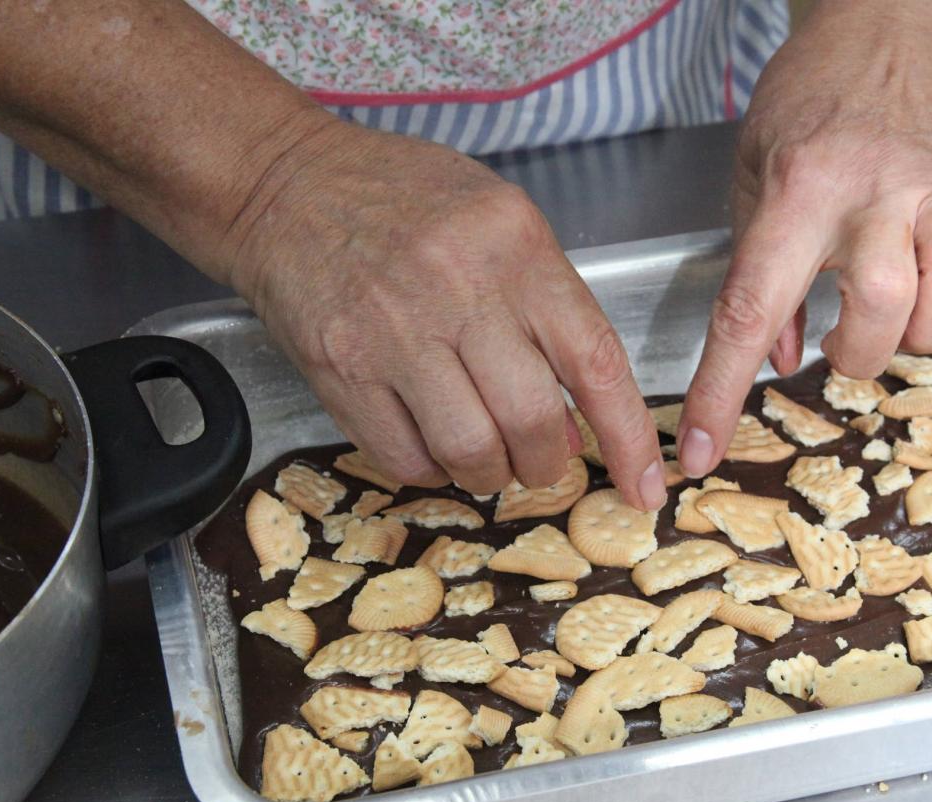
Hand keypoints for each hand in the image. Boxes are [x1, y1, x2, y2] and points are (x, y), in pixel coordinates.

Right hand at [227, 119, 664, 507]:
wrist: (285, 184)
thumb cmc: (404, 200)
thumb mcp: (498, 220)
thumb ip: (545, 311)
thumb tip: (573, 425)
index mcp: (514, 248)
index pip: (594, 361)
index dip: (627, 437)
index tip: (646, 487)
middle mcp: (457, 290)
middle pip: (531, 421)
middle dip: (544, 463)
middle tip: (537, 459)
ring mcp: (393, 334)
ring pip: (470, 450)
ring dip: (488, 472)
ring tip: (483, 451)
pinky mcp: (340, 369)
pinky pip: (404, 458)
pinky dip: (429, 468)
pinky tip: (429, 441)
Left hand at [678, 0, 931, 477]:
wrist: (890, 28)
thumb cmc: (811, 107)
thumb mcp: (753, 178)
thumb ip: (757, 271)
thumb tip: (776, 360)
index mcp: (799, 191)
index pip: (751, 307)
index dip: (722, 389)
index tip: (700, 449)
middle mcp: (877, 191)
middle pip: (880, 303)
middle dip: (857, 354)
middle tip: (844, 343)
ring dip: (923, 335)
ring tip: (902, 326)